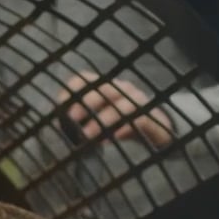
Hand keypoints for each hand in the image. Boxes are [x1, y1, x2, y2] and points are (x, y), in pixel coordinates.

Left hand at [55, 72, 173, 147]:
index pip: (84, 80)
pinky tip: (112, 139)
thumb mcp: (100, 121)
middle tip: (71, 120)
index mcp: (105, 87)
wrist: (159, 131)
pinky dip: (123, 128)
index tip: (59, 106)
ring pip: (120, 105)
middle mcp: (121, 89)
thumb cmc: (122, 124)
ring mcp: (138, 101)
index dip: (71, 90)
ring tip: (88, 136)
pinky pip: (138, 119)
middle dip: (85, 103)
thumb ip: (82, 121)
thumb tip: (59, 129)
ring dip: (102, 120)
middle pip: (102, 89)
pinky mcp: (151, 117)